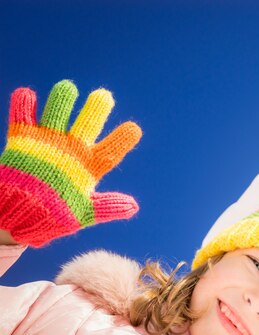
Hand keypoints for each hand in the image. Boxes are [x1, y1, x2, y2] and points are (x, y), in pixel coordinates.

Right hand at [0, 80, 141, 246]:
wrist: (19, 216)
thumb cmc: (55, 216)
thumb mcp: (83, 214)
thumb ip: (107, 207)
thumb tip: (134, 206)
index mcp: (90, 167)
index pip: (110, 151)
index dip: (121, 140)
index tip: (134, 129)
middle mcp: (72, 150)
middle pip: (87, 125)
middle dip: (95, 110)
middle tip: (104, 97)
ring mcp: (49, 143)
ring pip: (58, 114)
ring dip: (61, 102)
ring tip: (67, 88)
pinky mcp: (23, 140)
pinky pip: (23, 118)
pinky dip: (23, 106)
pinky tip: (27, 95)